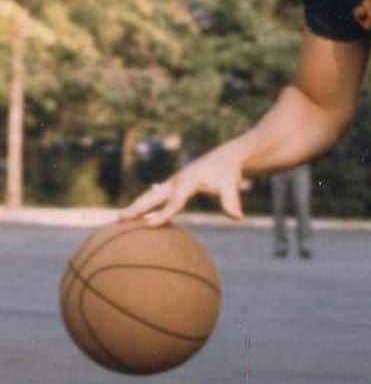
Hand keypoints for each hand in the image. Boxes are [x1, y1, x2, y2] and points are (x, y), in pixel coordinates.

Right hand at [119, 144, 247, 225]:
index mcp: (188, 181)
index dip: (163, 215)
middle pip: (153, 196)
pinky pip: (158, 197)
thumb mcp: (231, 185)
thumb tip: (237, 217)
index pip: (174, 202)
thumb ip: (231, 201)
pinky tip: (141, 216)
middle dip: (137, 208)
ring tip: (122, 219)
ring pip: (152, 196)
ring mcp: (174, 183)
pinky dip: (147, 205)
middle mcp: (177, 181)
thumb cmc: (228, 171)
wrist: (227, 157)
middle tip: (119, 219)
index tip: (148, 226)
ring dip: (138, 207)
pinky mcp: (176, 185)